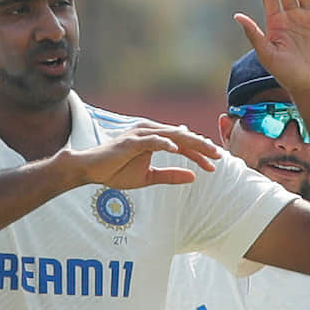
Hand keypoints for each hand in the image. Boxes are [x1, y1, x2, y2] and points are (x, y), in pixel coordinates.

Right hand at [64, 121, 221, 189]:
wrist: (91, 170)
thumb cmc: (116, 171)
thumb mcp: (149, 177)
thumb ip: (170, 176)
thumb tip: (193, 177)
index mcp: (156, 138)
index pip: (183, 144)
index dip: (200, 154)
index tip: (215, 165)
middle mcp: (150, 132)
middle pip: (182, 137)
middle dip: (202, 147)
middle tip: (219, 156)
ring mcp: (141, 135)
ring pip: (172, 136)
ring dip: (190, 144)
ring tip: (207, 152)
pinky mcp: (131, 141)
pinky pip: (152, 141)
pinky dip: (165, 143)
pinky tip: (178, 150)